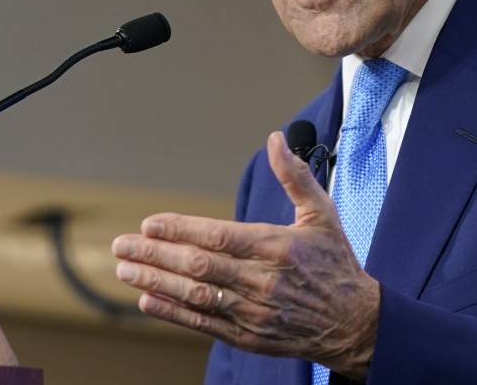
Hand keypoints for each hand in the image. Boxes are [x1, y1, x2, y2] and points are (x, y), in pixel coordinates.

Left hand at [112, 131, 379, 379]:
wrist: (354, 324)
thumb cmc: (336, 263)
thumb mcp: (322, 214)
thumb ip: (296, 176)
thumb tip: (277, 139)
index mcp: (278, 247)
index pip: (220, 236)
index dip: (181, 230)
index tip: (150, 222)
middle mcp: (263, 281)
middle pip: (200, 266)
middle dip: (156, 254)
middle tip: (122, 244)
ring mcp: (254, 312)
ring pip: (196, 295)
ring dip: (156, 281)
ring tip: (125, 268)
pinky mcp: (249, 336)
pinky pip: (204, 323)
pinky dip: (173, 312)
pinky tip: (147, 299)